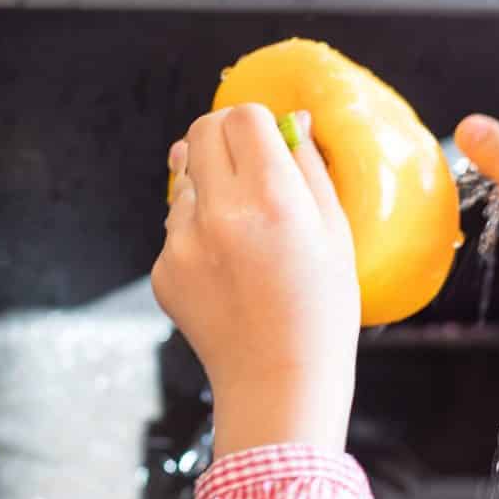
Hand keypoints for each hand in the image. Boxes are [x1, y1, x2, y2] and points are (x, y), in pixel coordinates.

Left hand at [151, 104, 358, 455]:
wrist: (278, 382)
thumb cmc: (320, 310)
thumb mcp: (335, 233)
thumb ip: (310, 168)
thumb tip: (294, 120)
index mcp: (271, 198)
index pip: (242, 116)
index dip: (258, 122)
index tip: (268, 141)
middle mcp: (218, 213)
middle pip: (201, 132)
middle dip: (225, 138)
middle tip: (249, 166)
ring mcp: (182, 243)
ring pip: (185, 180)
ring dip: (210, 188)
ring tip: (244, 234)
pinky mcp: (162, 270)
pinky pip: (176, 227)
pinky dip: (197, 233)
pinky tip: (227, 269)